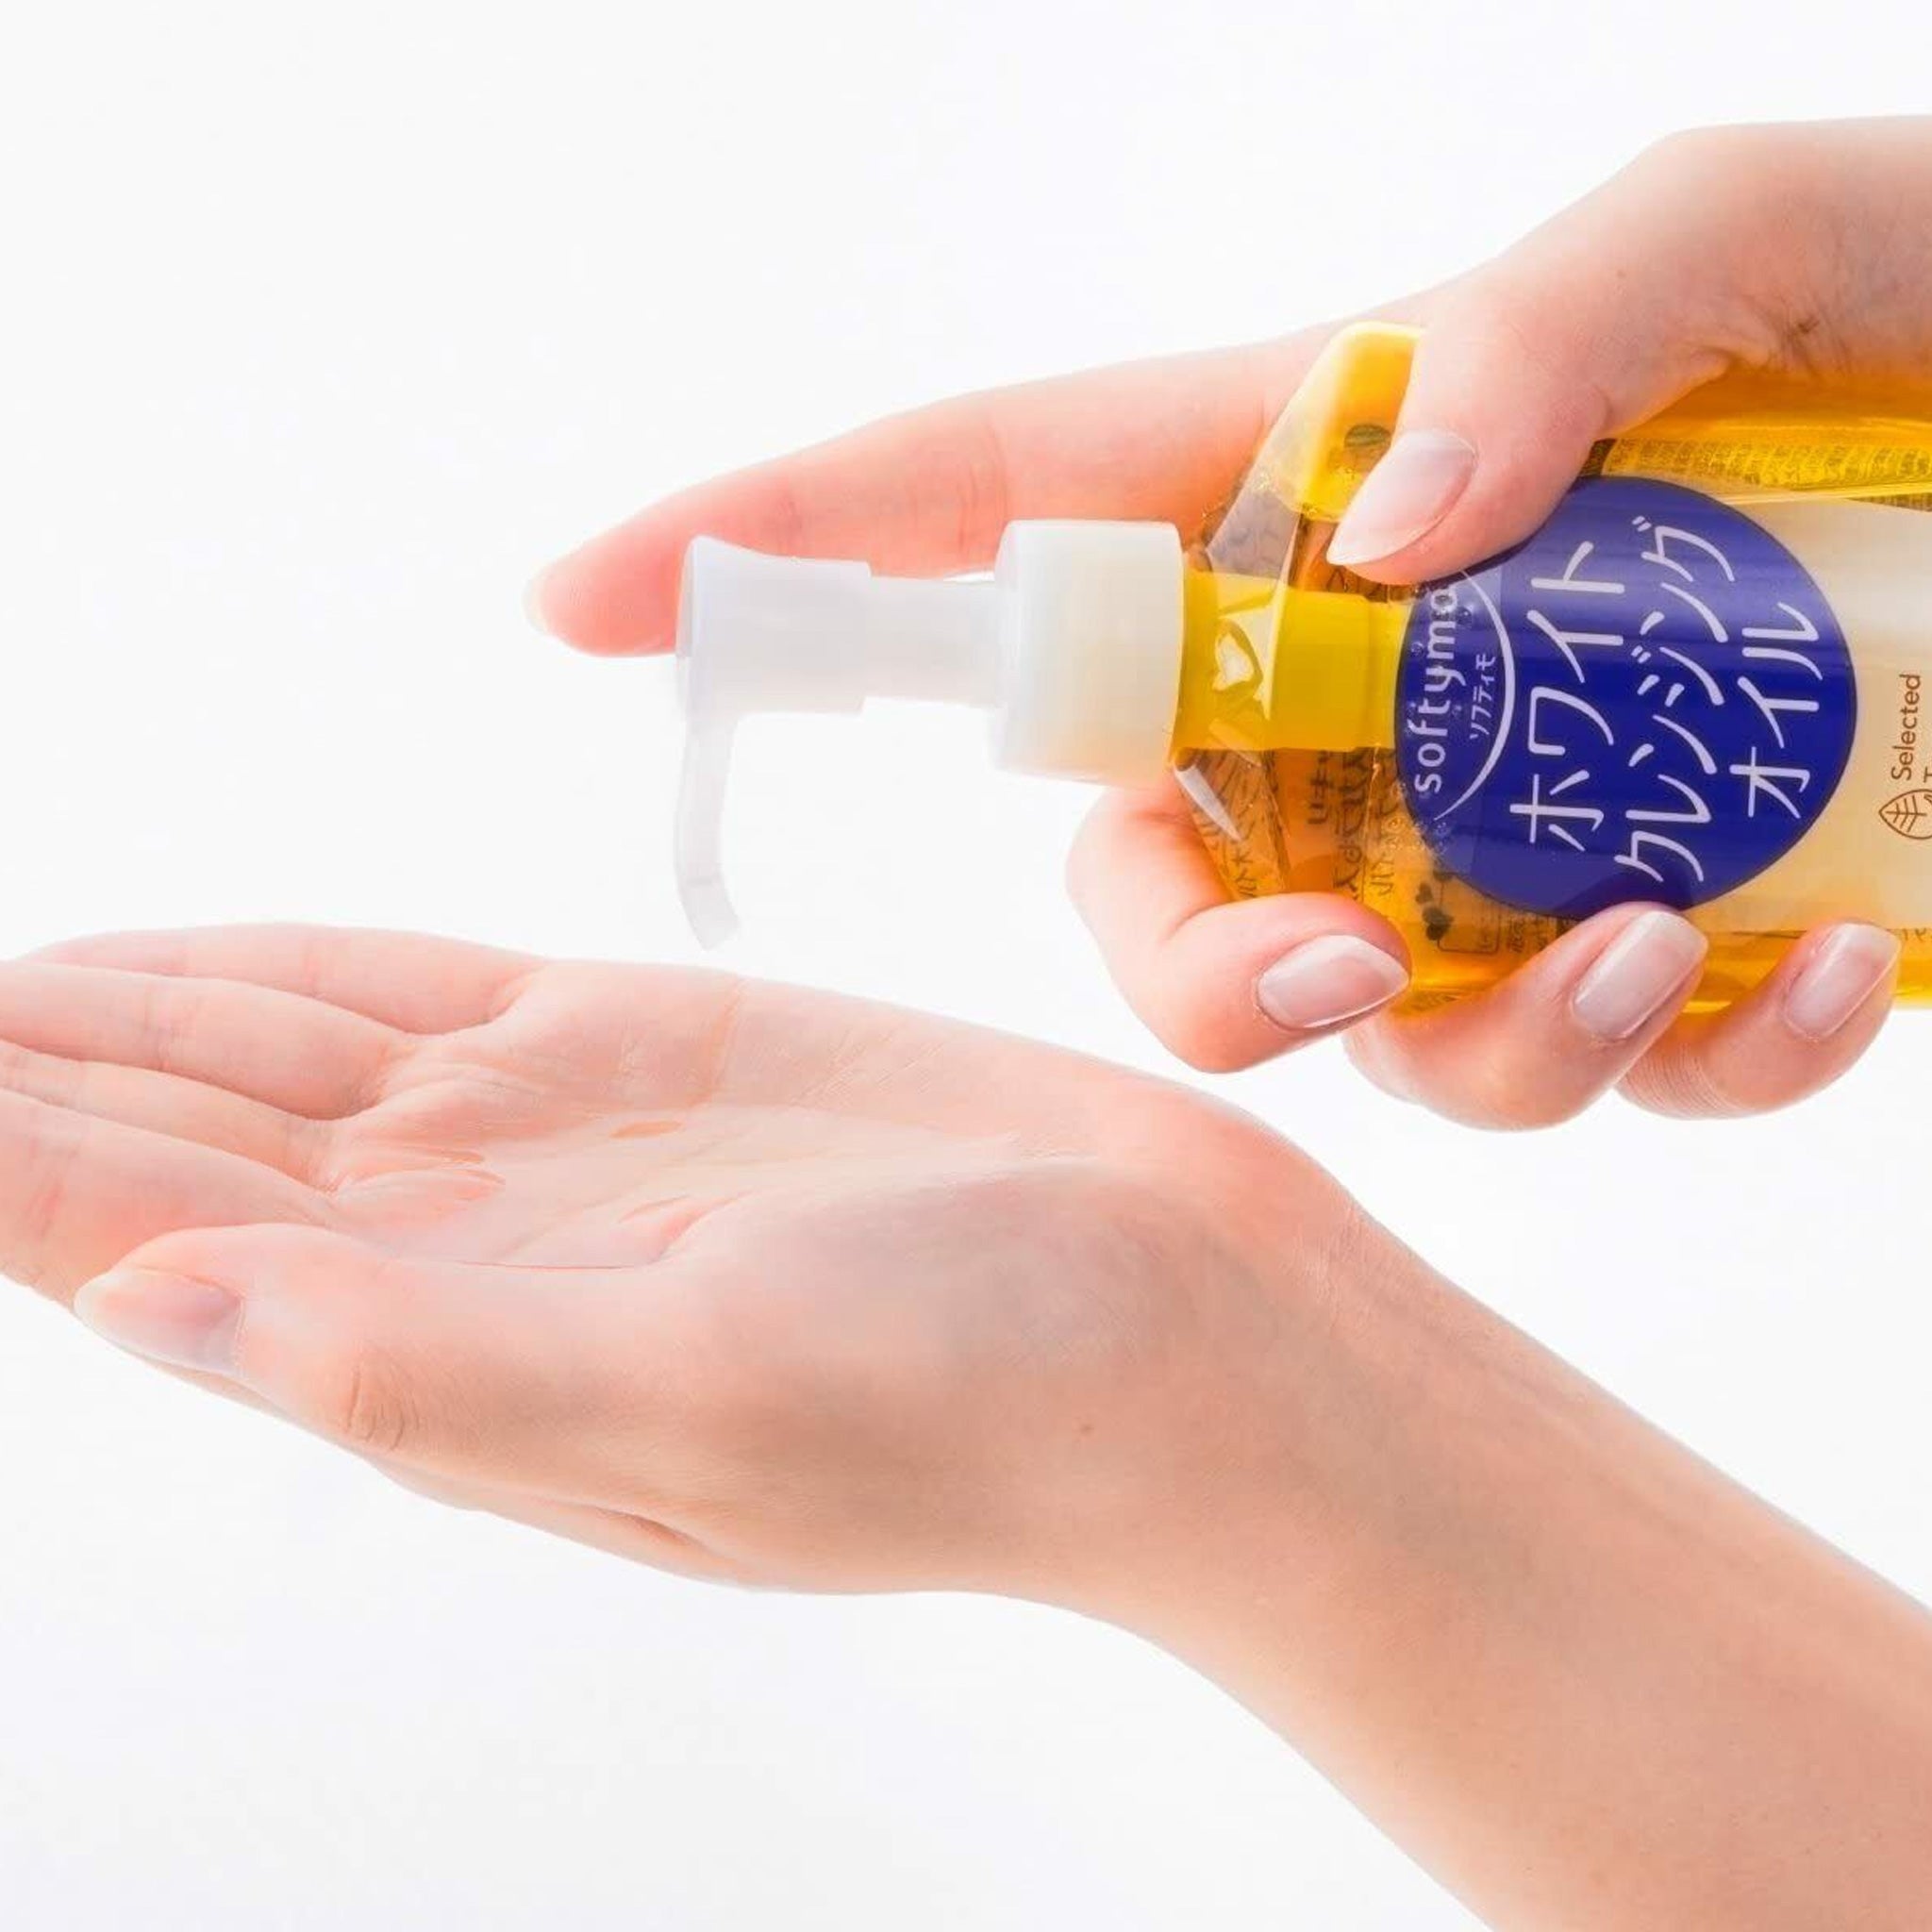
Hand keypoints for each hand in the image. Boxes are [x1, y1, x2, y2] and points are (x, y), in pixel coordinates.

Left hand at [7, 923, 1342, 1596]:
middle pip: (172, 1141)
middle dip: (21, 1071)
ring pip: (279, 1057)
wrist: (1190, 1333)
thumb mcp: (702, 1397)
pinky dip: (292, 966)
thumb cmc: (985, 1398)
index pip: (140, 1240)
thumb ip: (424, 1361)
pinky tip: (200, 962)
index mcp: (447, 1349)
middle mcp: (471, 1246)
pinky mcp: (655, 1052)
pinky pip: (422, 990)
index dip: (0, 1157)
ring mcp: (556, 1142)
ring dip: (122, 1017)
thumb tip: (149, 1304)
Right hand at [528, 117, 1926, 1125]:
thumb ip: (1530, 337)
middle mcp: (1364, 699)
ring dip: (1500, 1036)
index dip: (777, 556)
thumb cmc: (1924, 296)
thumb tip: (1384, 538)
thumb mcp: (1728, 235)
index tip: (585, 605)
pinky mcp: (1652, 935)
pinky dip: (1709, 1056)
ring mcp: (1494, 834)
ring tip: (1667, 944)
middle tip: (1333, 978)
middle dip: (1203, 978)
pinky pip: (1608, 1064)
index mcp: (1316, 496)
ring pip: (1375, 1030)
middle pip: (1154, 885)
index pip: (995, 515)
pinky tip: (1819, 980)